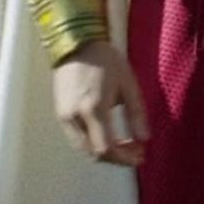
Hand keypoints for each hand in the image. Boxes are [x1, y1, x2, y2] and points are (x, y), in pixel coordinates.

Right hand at [52, 39, 148, 166]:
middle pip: (93, 154)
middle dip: (116, 158)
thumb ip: (136, 114)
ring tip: (124, 144)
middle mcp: (75, 117)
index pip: (106, 148)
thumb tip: (144, 139)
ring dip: (103, 152)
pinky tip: (108, 135)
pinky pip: (76, 139)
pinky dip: (92, 143)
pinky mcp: (59, 114)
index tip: (140, 156)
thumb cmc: (106, 61)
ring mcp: (64, 117)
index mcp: (93, 109)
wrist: (77, 44)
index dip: (124, 158)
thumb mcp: (128, 85)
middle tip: (134, 151)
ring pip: (83, 149)